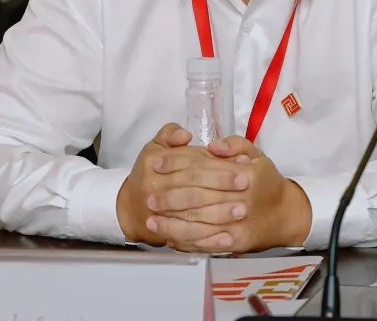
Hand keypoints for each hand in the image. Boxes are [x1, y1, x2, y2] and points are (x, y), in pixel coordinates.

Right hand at [116, 123, 247, 246]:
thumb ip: (170, 134)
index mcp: (154, 162)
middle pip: (193, 187)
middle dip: (221, 186)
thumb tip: (186, 136)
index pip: (191, 163)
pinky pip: (188, 239)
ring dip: (219, 214)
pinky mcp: (165, 234)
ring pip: (192, 214)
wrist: (130, 207)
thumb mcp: (155, 146)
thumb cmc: (149, 173)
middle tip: (246, 184)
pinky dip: (209, 240)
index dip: (217, 164)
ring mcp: (158, 214)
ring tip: (241, 210)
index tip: (241, 165)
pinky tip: (228, 238)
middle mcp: (153, 188)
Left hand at [147, 136, 311, 252]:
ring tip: (151, 221)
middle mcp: (242, 199)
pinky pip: (207, 244)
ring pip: (199, 225)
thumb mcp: (257, 155)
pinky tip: (170, 238)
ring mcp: (239, 224)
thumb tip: (212, 146)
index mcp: (245, 174)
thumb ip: (235, 144)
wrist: (285, 214)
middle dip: (169, 198)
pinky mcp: (236, 243)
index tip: (157, 164)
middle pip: (198, 198)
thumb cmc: (266, 182)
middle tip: (148, 197)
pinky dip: (186, 243)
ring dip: (172, 224)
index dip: (177, 165)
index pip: (203, 168)